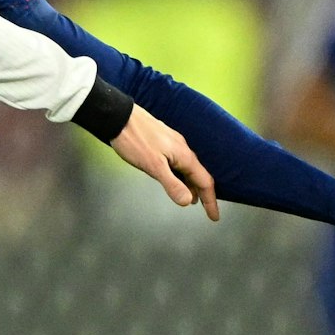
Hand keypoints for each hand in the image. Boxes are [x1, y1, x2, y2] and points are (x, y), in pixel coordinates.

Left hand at [109, 105, 217, 219]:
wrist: (119, 117)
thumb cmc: (135, 140)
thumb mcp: (153, 166)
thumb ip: (171, 184)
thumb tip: (187, 202)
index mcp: (184, 156)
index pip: (205, 182)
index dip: (211, 201)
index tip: (214, 217)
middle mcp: (183, 150)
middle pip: (199, 175)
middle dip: (205, 194)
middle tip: (207, 211)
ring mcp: (173, 145)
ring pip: (188, 169)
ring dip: (192, 185)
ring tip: (192, 200)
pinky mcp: (163, 143)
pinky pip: (179, 163)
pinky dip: (181, 175)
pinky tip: (175, 179)